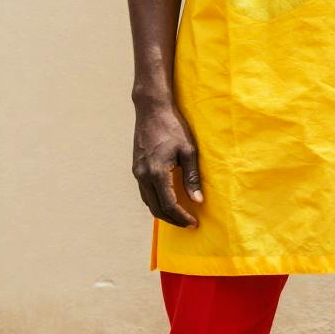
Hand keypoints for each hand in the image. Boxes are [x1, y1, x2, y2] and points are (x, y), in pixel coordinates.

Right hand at [132, 101, 202, 227]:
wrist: (152, 110)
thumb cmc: (173, 127)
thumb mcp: (188, 150)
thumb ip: (192, 177)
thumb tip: (198, 201)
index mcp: (157, 172)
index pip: (169, 205)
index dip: (182, 217)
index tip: (194, 223)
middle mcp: (143, 176)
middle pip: (156, 208)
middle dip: (173, 219)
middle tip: (188, 223)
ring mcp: (137, 172)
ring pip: (148, 202)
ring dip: (163, 212)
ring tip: (180, 215)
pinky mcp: (136, 168)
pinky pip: (145, 192)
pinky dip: (156, 201)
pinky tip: (167, 200)